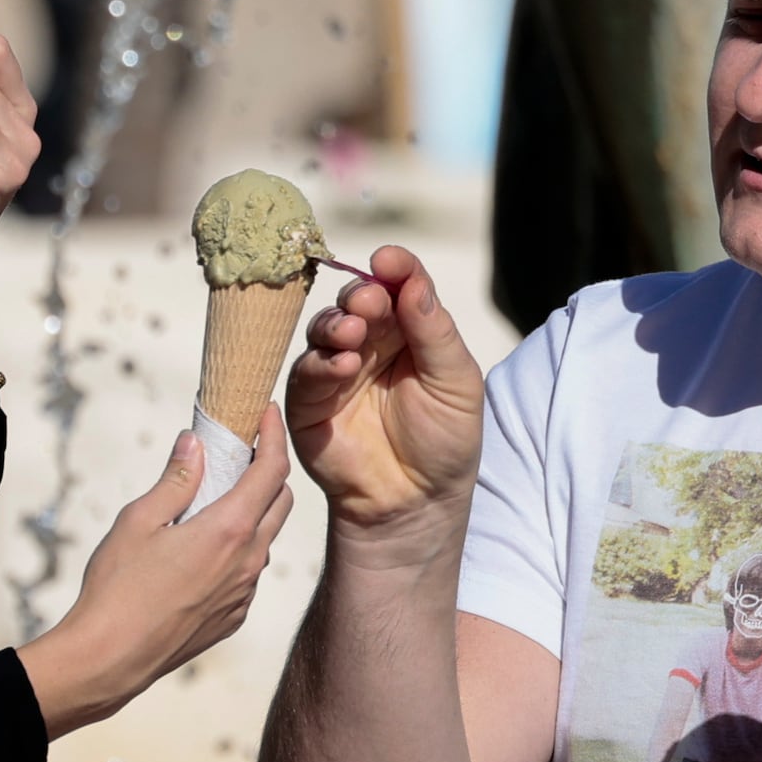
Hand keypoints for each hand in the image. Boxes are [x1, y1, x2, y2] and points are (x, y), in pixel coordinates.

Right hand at [20, 430, 289, 734]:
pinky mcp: (234, 616)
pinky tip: (205, 550)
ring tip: (218, 501)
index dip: (274, 436)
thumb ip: (175, 480)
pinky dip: (239, 550)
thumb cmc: (116, 587)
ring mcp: (245, 593)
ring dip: (255, 513)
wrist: (110, 658)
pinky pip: (249, 573)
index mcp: (228, 529)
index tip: (268, 414)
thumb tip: (195, 443)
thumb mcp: (138, 521)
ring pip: (266, 539)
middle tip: (241, 455)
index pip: (271, 470)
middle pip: (281, 502)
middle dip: (269, 471)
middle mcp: (248, 560)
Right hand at [288, 245, 485, 529]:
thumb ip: (434, 331)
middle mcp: (370, 344)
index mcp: (409, 332)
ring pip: (324, 329)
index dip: (394, 268)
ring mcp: (336, 372)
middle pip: (356, 301)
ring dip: (336, 324)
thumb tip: (413, 280)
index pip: (399, 287)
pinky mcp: (309, 403)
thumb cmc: (445, 440)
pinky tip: (342, 365)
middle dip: (361, 295)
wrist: (419, 502)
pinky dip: (321, 363)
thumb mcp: (456, 382)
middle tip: (370, 301)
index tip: (388, 258)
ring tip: (353, 332)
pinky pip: (306, 373)